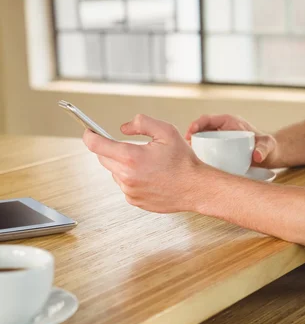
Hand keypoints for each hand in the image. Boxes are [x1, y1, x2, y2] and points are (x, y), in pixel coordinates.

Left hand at [83, 114, 207, 212]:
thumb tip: (123, 128)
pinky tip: (149, 176)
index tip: (88, 131)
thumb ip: (141, 123)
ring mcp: (129, 191)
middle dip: (110, 149)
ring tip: (145, 163)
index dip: (89, 135)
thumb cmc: (183, 161)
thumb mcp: (166, 131)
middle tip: (127, 146)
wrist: (196, 188)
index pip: (96, 145)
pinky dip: (131, 178)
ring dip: (122, 165)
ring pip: (114, 172)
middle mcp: (126, 176)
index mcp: (131, 157)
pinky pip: (124, 185)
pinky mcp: (134, 200)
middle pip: (103, 158)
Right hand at [185, 114, 277, 166]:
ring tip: (186, 155)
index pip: (208, 119)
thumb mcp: (267, 146)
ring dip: (192, 146)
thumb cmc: (268, 147)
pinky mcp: (218, 148)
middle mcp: (222, 128)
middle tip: (185, 147)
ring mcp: (219, 139)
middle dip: (190, 137)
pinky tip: (193, 162)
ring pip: (201, 139)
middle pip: (201, 130)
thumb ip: (264, 149)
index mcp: (229, 121)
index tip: (190, 133)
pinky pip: (205, 148)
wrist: (269, 155)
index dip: (196, 124)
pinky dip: (197, 153)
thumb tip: (257, 156)